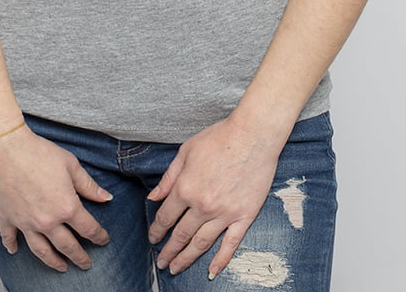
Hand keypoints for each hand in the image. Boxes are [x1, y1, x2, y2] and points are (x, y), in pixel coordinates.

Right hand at [0, 126, 111, 271]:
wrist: (6, 147)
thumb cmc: (39, 152)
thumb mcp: (71, 165)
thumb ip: (89, 186)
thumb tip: (106, 198)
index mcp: (66, 207)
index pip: (88, 228)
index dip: (99, 236)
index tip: (103, 240)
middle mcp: (47, 221)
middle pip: (67, 246)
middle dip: (79, 256)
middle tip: (86, 264)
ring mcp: (26, 223)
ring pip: (42, 251)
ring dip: (53, 261)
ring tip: (61, 267)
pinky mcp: (7, 218)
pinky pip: (10, 238)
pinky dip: (12, 246)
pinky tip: (15, 251)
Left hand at [147, 117, 280, 277]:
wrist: (253, 135)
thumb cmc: (220, 138)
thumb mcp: (186, 151)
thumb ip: (169, 177)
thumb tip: (154, 197)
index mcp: (186, 188)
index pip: (166, 217)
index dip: (157, 231)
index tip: (153, 238)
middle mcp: (202, 206)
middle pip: (181, 235)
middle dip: (168, 251)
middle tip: (162, 262)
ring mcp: (224, 214)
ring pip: (201, 243)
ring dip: (186, 259)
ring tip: (177, 268)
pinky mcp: (243, 216)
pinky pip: (230, 244)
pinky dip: (220, 260)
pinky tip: (211, 270)